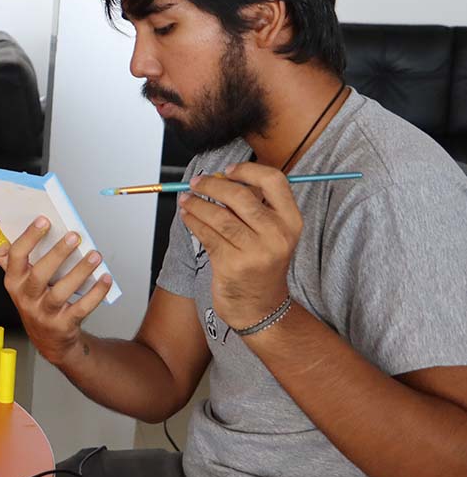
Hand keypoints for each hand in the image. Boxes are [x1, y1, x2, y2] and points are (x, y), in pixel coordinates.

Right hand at [0, 216, 113, 364]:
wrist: (48, 340)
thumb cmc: (36, 303)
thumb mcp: (19, 282)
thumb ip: (10, 260)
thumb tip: (4, 236)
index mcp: (14, 282)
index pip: (15, 256)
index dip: (28, 237)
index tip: (44, 221)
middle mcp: (26, 297)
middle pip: (39, 274)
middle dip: (57, 253)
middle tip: (74, 236)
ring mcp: (44, 313)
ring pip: (60, 292)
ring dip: (79, 272)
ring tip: (94, 256)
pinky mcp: (62, 324)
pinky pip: (81, 308)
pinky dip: (96, 293)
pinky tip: (105, 278)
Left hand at [179, 162, 301, 329]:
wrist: (259, 305)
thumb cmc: (260, 263)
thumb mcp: (269, 233)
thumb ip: (251, 205)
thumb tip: (219, 178)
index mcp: (291, 220)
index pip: (274, 181)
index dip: (248, 170)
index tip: (228, 170)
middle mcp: (277, 234)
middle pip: (240, 195)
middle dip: (211, 185)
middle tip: (195, 183)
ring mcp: (256, 251)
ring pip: (219, 216)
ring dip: (196, 204)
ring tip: (185, 199)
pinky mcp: (233, 264)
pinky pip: (207, 235)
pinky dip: (193, 222)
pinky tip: (187, 216)